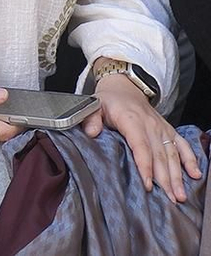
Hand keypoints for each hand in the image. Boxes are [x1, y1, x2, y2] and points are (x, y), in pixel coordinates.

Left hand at [85, 72, 200, 202]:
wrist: (124, 87)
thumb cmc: (109, 100)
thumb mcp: (94, 106)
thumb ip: (90, 119)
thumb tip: (91, 133)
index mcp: (131, 120)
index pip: (141, 146)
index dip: (145, 166)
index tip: (148, 185)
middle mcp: (151, 126)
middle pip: (160, 156)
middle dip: (166, 179)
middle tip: (170, 199)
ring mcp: (162, 129)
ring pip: (172, 155)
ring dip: (178, 176)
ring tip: (180, 195)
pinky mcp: (169, 131)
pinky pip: (182, 146)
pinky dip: (191, 160)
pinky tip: (195, 174)